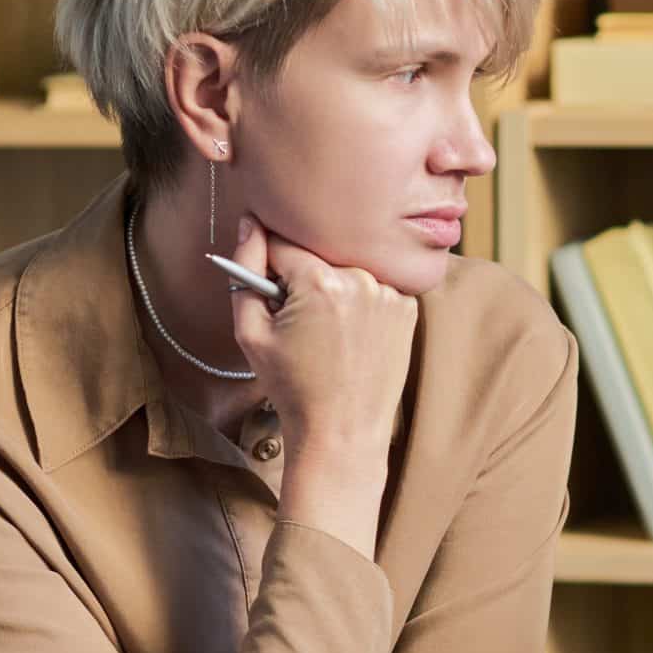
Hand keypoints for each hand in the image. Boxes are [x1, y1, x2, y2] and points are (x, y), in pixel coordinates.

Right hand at [227, 214, 418, 463]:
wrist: (343, 431)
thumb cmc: (292, 387)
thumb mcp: (251, 331)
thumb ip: (245, 267)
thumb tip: (250, 221)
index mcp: (322, 282)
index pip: (282, 241)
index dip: (267, 264)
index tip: (269, 291)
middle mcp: (363, 279)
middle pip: (317, 251)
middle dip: (301, 274)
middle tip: (299, 318)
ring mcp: (391, 292)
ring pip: (346, 265)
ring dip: (332, 284)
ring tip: (326, 328)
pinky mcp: (408, 306)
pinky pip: (373, 283)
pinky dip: (359, 298)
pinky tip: (351, 332)